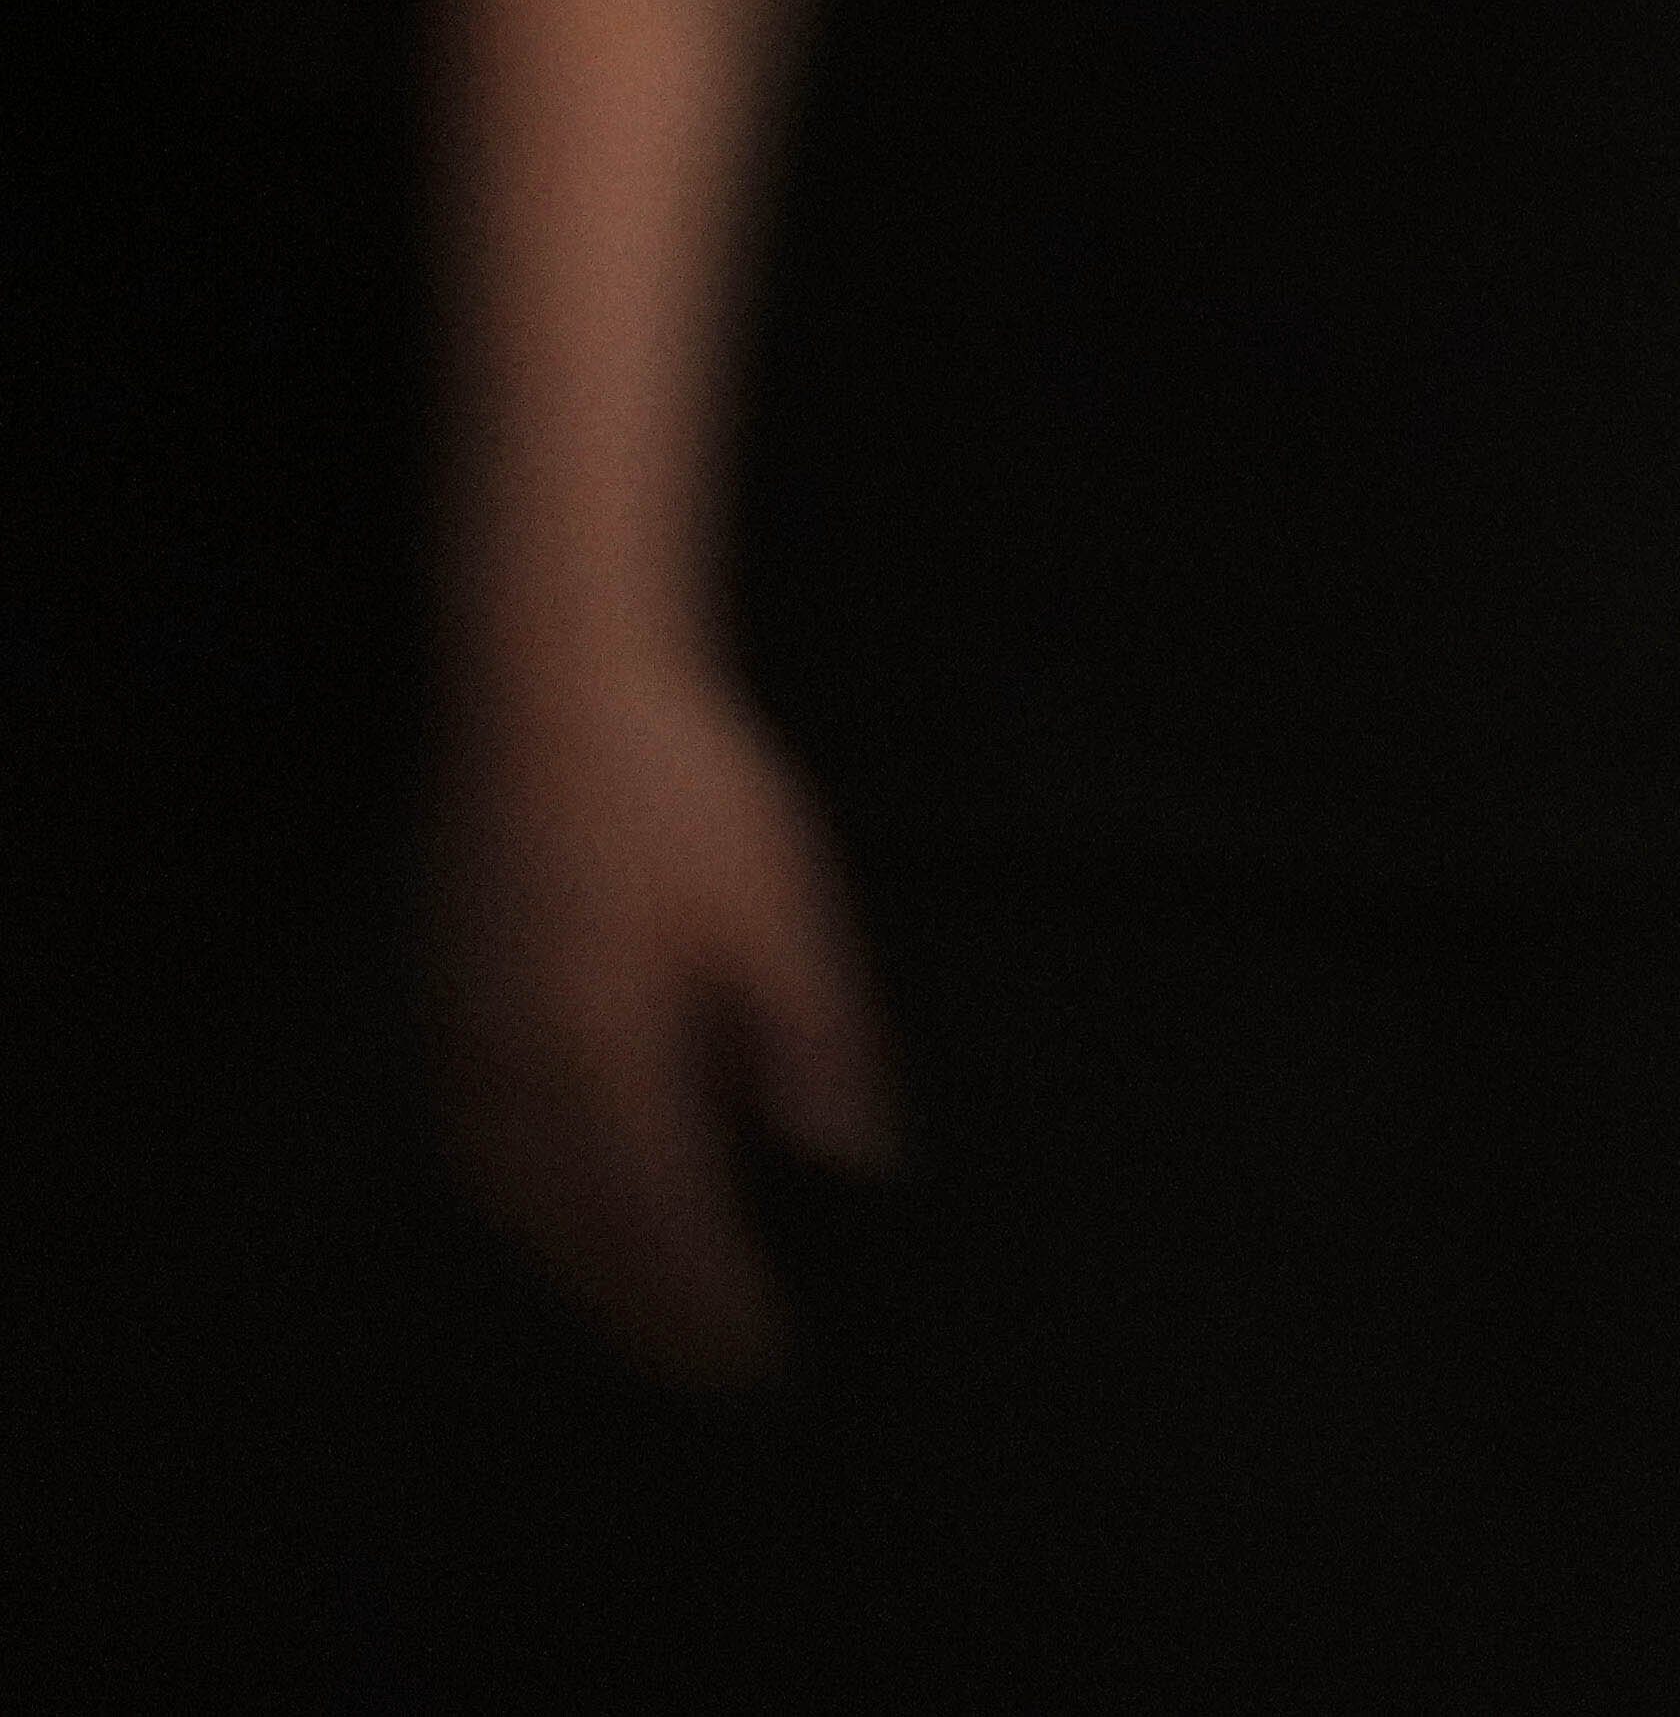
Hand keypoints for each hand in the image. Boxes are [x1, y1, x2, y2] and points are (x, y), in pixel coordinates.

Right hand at [437, 662, 895, 1383]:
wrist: (553, 692)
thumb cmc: (684, 792)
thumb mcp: (781, 910)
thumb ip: (812, 1044)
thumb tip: (849, 1163)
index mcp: (610, 1044)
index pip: (664, 1214)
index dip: (709, 1298)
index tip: (758, 1359)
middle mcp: (520, 1064)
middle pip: (579, 1230)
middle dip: (643, 1308)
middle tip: (708, 1372)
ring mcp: (465, 1040)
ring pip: (515, 1201)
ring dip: (577, 1270)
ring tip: (643, 1318)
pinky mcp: (444, 1009)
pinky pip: (478, 1149)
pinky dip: (523, 1208)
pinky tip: (562, 1219)